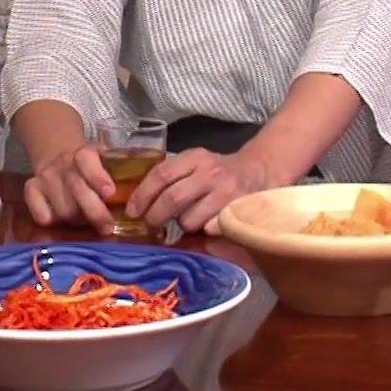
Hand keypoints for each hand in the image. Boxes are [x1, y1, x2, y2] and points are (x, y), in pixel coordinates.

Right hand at [21, 144, 117, 232]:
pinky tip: (62, 222)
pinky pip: (40, 214)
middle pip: (77, 190)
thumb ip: (118, 174)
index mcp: (84, 153)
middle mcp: (63, 163)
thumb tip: (138, 199)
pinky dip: (51, 221)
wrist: (58, 156)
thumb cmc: (90, 167)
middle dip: (94, 212)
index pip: (88, 162)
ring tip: (88, 223)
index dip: (98, 177)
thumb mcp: (105, 161)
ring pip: (62, 209)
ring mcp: (45, 177)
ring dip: (77, 220)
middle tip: (108, 226)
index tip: (110, 193)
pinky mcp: (31, 190)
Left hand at [126, 148, 272, 235]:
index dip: (143, 195)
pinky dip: (203, 233)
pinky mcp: (237, 211)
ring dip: (182, 227)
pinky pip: (209, 230)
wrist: (258, 171)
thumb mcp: (195, 164)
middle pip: (173, 198)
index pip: (161, 174)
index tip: (132, 211)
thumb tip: (138, 203)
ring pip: (190, 220)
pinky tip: (204, 227)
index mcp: (194, 158)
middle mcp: (210, 172)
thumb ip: (172, 176)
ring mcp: (226, 192)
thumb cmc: (217, 172)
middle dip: (156, 217)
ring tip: (185, 223)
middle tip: (150, 226)